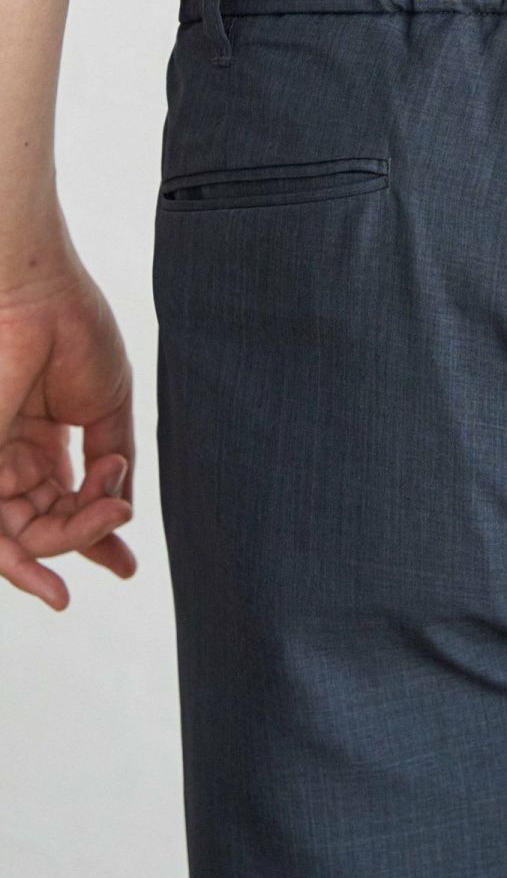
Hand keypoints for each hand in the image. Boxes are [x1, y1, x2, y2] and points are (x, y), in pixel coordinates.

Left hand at [0, 235, 135, 609]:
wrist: (42, 296)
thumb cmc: (76, 334)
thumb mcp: (108, 410)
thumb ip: (112, 465)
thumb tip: (120, 516)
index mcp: (42, 441)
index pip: (65, 505)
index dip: (96, 536)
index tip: (125, 565)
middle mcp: (11, 458)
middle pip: (48, 525)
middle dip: (89, 534)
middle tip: (120, 517)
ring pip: (23, 537)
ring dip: (72, 540)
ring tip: (110, 518)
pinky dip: (24, 564)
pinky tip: (56, 581)